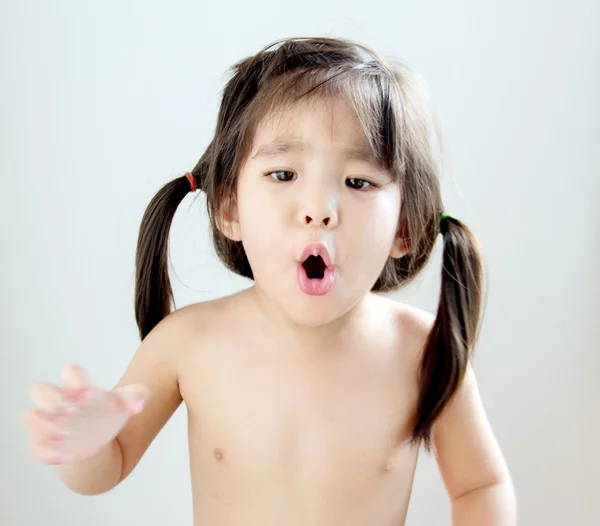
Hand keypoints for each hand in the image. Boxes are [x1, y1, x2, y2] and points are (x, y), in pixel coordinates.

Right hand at [22, 364, 148, 464]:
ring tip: (66, 434)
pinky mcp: (47, 445)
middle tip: (72, 411)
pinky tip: (69, 457)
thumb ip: (138, 396)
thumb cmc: (111, 414)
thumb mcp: (129, 402)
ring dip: (42, 424)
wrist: (103, 441)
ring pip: (30, 416)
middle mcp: (60, 402)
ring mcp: (50, 424)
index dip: (76, 379)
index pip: (70, 371)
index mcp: (79, 387)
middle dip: (52, 398)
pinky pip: (35, 448)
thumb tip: (137, 405)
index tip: (91, 394)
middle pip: (40, 389)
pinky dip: (47, 453)